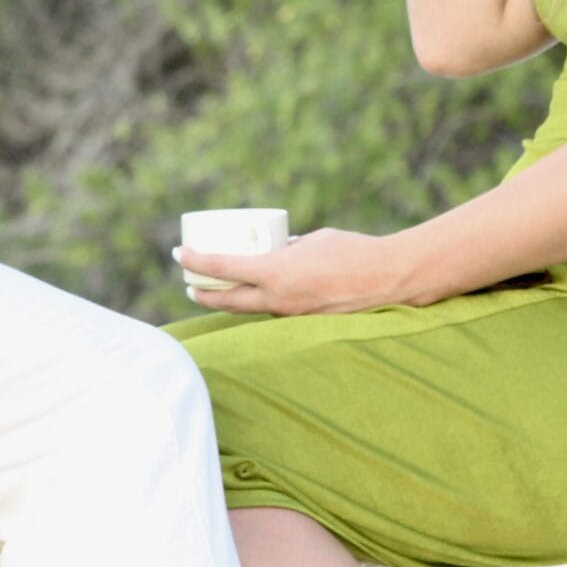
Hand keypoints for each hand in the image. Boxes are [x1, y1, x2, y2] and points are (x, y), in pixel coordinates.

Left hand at [175, 228, 409, 315]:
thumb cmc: (351, 250)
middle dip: (202, 292)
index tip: (179, 254)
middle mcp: (278, 300)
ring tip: (214, 291)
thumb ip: (289, 248)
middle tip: (188, 282)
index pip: (223, 269)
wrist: (387, 280)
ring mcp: (291, 316)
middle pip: (227, 301)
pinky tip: (257, 299)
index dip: (197, 262)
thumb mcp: (312, 241)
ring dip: (229, 301)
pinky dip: (260, 306)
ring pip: (250, 310)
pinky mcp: (305, 326)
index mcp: (276, 273)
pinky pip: (274, 315)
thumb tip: (277, 249)